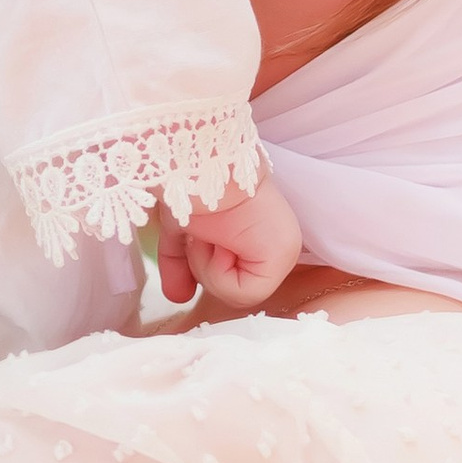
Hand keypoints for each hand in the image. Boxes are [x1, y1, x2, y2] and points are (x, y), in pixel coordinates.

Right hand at [157, 170, 304, 313]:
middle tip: (205, 235)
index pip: (230, 279)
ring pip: (235, 295)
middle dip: (204, 265)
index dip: (204, 266)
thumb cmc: (190, 187)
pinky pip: (243, 294)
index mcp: (261, 236)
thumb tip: (178, 297)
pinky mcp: (281, 257)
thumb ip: (181, 265)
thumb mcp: (183, 233)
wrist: (196, 166)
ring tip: (211, 234)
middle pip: (230, 289)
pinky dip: (217, 272)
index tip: (201, 238)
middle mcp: (276, 245)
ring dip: (208, 265)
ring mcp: (284, 252)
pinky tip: (219, 243)